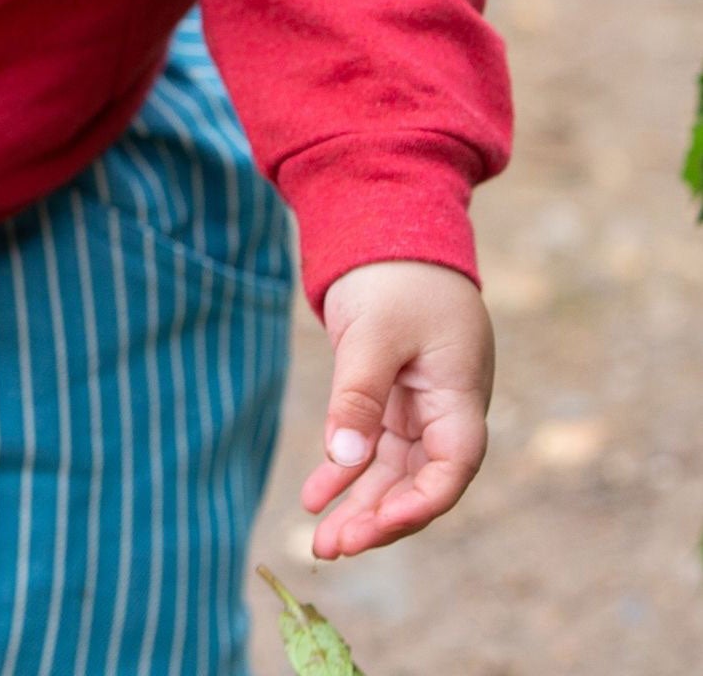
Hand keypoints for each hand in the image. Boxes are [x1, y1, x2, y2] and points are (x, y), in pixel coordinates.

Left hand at [302, 259, 494, 559]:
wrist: (391, 226)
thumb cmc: (396, 275)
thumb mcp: (374, 332)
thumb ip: (359, 395)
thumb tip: (344, 460)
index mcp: (460, 393)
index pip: (451, 467)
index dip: (418, 504)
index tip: (376, 525)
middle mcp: (444, 409)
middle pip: (417, 480)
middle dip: (377, 518)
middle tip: (332, 548)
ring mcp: (418, 405)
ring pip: (391, 472)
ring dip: (358, 505)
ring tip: (321, 542)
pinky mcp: (389, 396)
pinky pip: (369, 446)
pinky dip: (343, 470)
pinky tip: (314, 498)